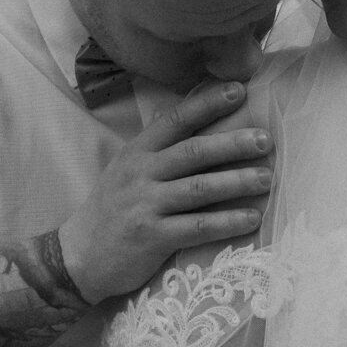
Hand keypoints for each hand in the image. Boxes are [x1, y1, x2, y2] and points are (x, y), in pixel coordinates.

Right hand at [59, 82, 273, 302]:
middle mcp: (141, 173)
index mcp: (138, 151)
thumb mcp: (127, 168)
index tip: (240, 89)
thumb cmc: (112, 208)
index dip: (208, 103)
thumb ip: (157, 146)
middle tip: (266, 140)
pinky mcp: (152, 237)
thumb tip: (185, 112)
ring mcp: (146, 205)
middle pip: (193, 152)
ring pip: (199, 188)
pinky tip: (251, 218)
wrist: (79, 256)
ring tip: (267, 178)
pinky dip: (227, 222)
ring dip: (237, 182)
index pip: (176, 119)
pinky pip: (197, 227)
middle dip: (233, 144)